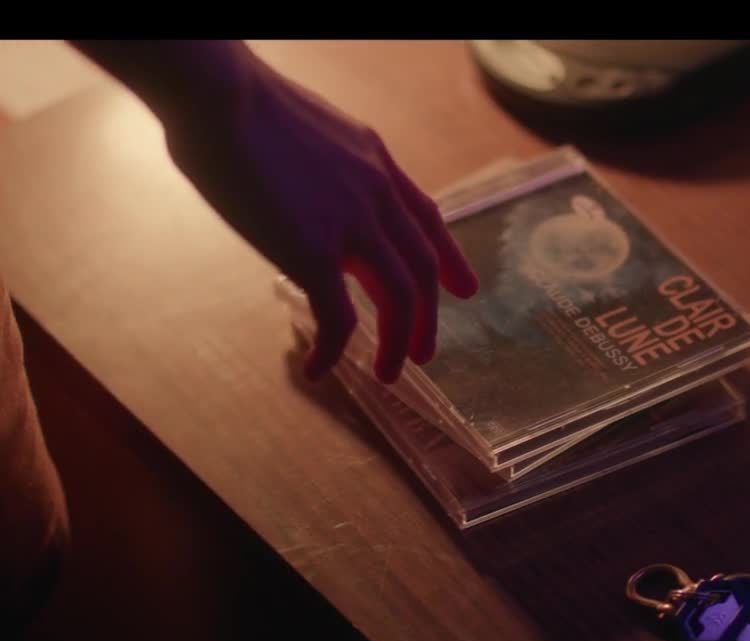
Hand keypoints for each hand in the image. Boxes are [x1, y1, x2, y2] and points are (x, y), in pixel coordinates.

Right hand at [162, 58, 477, 382]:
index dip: (451, 260)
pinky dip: (333, 350)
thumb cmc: (237, 101)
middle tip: (423, 353)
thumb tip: (309, 190)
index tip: (465, 290)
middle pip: (423, 268)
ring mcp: (353, 224)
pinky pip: (339, 318)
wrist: (218, 92)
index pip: (429, 220)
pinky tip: (318, 368)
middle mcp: (378, 194)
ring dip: (396, 343)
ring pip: (400, 298)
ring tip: (387, 374)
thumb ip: (326, 167)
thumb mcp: (308, 130)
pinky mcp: (316, 251)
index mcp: (376, 163)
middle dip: (427, 317)